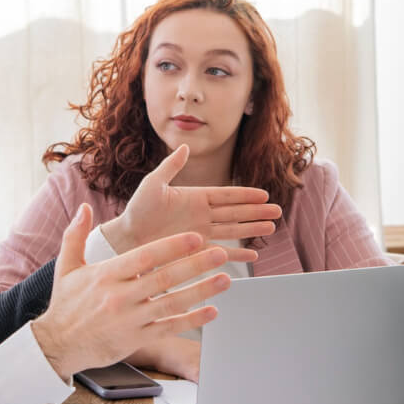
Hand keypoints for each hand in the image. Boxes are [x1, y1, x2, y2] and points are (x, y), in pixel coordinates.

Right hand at [31, 204, 233, 380]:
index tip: (195, 237)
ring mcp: (131, 319)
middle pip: (166, 278)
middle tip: (221, 253)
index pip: (146, 257)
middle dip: (196, 264)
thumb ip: (76, 236)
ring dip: (202, 291)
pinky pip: (169, 327)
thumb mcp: (66, 267)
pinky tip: (212, 311)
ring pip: (173, 303)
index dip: (172, 246)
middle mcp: (120, 296)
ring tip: (225, 279)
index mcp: (107, 275)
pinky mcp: (136, 339)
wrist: (57, 345)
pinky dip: (192, 320)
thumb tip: (84, 207)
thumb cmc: (65, 304)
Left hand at [102, 145, 281, 262]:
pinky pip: (221, 251)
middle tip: (277, 212)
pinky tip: (252, 256)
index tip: (264, 195)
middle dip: (257, 212)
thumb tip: (184, 146)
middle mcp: (201, 215)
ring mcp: (201, 233)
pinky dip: (236, 255)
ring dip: (252, 230)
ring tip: (271, 228)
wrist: (125, 238)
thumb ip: (171, 166)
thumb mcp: (153, 183)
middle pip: (236, 213)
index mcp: (195, 197)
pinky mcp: (196, 250)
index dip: (246, 195)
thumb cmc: (136, 210)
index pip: (227, 195)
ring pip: (233, 230)